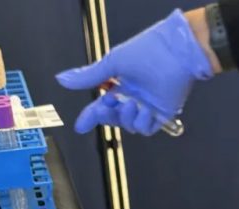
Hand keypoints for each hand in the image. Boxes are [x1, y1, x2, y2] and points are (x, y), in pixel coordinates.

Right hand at [55, 9, 213, 134]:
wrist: (176, 52)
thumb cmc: (147, 51)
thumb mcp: (112, 63)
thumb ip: (89, 76)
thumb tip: (62, 79)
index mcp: (121, 84)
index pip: (101, 104)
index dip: (90, 116)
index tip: (80, 126)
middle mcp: (134, 97)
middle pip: (114, 117)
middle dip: (106, 115)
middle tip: (105, 106)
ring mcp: (148, 106)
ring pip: (130, 125)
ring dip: (127, 117)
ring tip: (131, 103)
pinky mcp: (162, 113)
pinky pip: (146, 128)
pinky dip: (142, 122)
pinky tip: (145, 110)